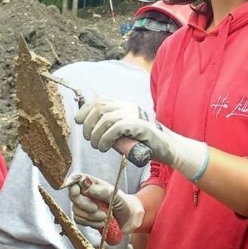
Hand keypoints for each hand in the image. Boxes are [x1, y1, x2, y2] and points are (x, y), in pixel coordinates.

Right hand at [65, 172, 144, 233]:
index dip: (73, 184)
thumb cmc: (123, 202)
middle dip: (85, 205)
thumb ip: (103, 191)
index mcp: (92, 182)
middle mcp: (85, 193)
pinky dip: (91, 223)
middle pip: (73, 196)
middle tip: (97, 208)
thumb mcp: (116, 195)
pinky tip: (101, 222)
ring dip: (91, 216)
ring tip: (105, 217)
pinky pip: (80, 220)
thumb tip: (88, 188)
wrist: (129, 218)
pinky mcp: (83, 217)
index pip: (76, 178)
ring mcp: (83, 205)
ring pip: (76, 210)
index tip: (79, 192)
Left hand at [75, 98, 208, 180]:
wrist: (168, 148)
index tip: (78, 121)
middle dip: (88, 125)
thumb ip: (110, 129)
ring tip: (98, 147)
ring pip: (105, 119)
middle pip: (99, 108)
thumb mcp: (123, 133)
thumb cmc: (144, 143)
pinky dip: (105, 139)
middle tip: (90, 140)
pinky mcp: (139, 125)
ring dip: (95, 135)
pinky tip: (104, 148)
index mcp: (124, 106)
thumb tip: (90, 130)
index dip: (85, 109)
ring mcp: (134, 115)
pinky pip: (115, 128)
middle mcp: (128, 107)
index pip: (99, 100)